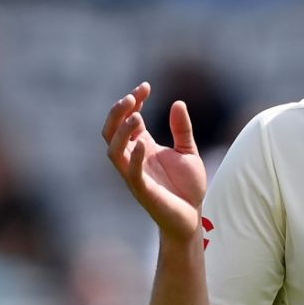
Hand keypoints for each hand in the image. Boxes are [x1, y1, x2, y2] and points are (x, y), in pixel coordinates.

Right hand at [102, 82, 207, 241]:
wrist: (192, 217)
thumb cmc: (187, 187)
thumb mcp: (187, 152)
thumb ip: (182, 129)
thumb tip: (178, 102)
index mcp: (142, 147)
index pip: (128, 119)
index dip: (133, 102)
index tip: (145, 87)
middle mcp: (133, 159)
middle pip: (111, 131)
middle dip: (118, 113)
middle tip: (132, 97)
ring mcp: (135, 174)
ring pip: (114, 151)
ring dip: (121, 133)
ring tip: (136, 116)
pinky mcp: (143, 190)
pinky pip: (131, 173)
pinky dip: (134, 158)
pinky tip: (143, 143)